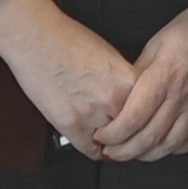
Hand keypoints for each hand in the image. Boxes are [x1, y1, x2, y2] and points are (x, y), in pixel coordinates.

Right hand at [0, 0, 136, 154]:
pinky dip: (95, 149)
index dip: (149, 119)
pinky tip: (95, 142)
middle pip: (137, 131)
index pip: (152, 112)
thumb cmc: (68, 40)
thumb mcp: (110, 57)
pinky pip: (92, 151)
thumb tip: (132, 101)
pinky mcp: (71, 125)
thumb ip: (124, 82)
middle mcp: (115, 99)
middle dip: (134, 134)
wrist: (36, 37)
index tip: (147, 124)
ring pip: (117, 145)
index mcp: (129, 80)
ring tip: (114, 140)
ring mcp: (93, 115)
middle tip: (132, 136)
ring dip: (116, 144)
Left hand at [93, 0, 187, 162]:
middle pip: (148, 139)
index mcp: (163, 77)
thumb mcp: (153, 46)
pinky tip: (162, 146)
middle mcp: (182, 96)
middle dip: (123, 152)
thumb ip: (136, 75)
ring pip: (169, 146)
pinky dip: (173, 150)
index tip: (101, 136)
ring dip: (145, 155)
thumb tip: (119, 98)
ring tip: (132, 152)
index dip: (112, 135)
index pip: (132, 119)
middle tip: (110, 151)